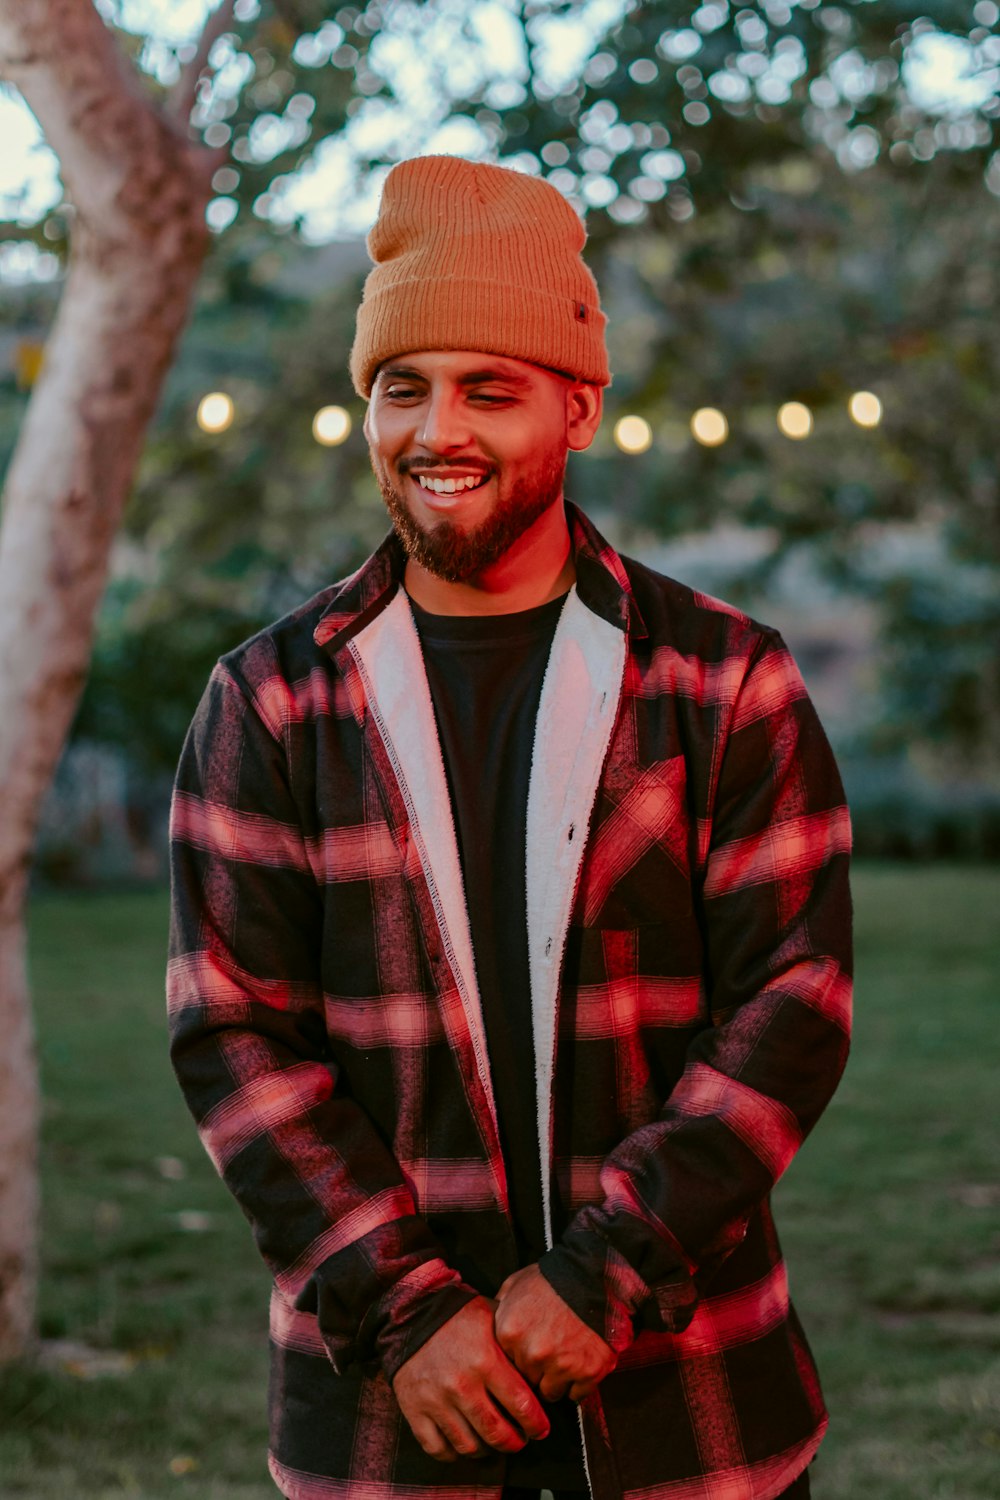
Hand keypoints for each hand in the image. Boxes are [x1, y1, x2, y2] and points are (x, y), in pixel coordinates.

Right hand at [392, 1296, 550, 1462]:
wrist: (412, 1314)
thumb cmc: (459, 1317)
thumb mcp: (493, 1316)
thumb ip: (515, 1342)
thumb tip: (540, 1366)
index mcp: (486, 1360)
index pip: (521, 1405)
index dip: (536, 1424)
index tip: (541, 1430)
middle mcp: (461, 1384)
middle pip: (496, 1433)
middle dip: (515, 1443)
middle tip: (520, 1440)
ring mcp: (436, 1400)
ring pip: (469, 1446)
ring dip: (487, 1450)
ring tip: (493, 1442)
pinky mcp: (415, 1410)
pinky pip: (438, 1448)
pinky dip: (453, 1453)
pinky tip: (464, 1442)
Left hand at [494, 1264, 616, 1401]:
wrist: (593, 1275)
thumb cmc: (552, 1279)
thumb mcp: (515, 1284)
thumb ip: (499, 1309)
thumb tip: (488, 1327)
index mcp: (510, 1333)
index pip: (506, 1366)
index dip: (518, 1359)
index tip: (526, 1352)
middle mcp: (533, 1354)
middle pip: (527, 1381)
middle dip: (535, 1371)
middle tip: (548, 1353)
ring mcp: (561, 1365)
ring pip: (551, 1393)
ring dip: (556, 1381)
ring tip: (564, 1358)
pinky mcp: (588, 1372)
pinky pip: (577, 1395)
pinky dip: (579, 1383)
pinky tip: (580, 1362)